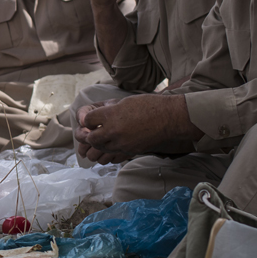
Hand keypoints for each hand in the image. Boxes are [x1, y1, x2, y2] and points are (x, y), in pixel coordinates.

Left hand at [75, 94, 200, 161]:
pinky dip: (110, 150)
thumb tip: (96, 117)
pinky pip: (113, 155)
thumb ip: (108, 110)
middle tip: (92, 132)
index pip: (87, 121)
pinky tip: (114, 144)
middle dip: (88, 136)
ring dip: (98, 145)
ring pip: (100, 150)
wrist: (169, 118)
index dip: (88, 120)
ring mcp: (122, 143)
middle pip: (90, 139)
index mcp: (111, 115)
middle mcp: (113, 130)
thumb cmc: (149, 105)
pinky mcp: (130, 151)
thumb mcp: (124, 102)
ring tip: (102, 139)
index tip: (92, 120)